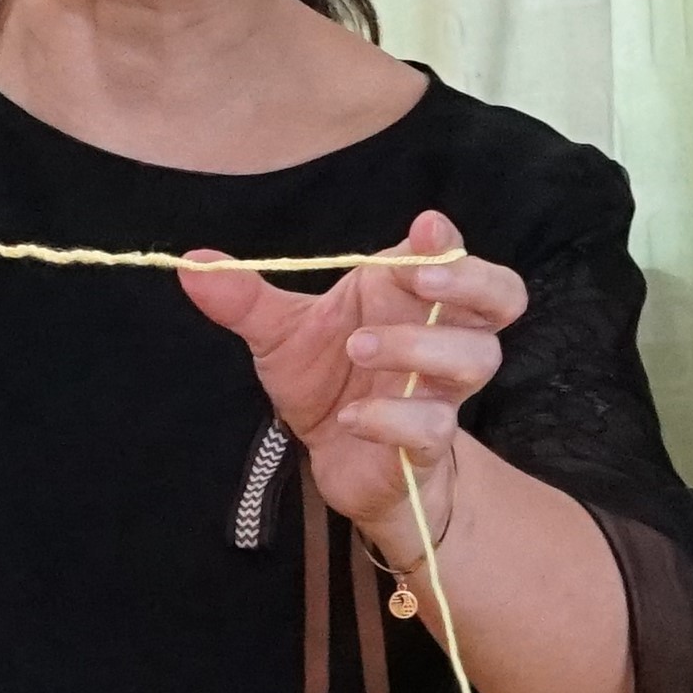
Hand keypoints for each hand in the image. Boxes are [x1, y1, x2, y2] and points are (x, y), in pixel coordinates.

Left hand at [179, 212, 520, 564]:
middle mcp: (438, 337)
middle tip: (418, 279)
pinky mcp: (426, 445)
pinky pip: (431, 426)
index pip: (456, 257)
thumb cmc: (327, 383)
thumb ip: (243, 300)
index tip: (423, 228)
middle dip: (469, 280)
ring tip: (359, 347)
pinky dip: (391, 418)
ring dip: (419, 347)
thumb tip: (190, 263)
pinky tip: (351, 417)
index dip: (451, 243)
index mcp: (409, 297)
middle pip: (503, 298)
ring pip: (476, 358)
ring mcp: (439, 392)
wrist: (340, 463)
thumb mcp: (279, 336)